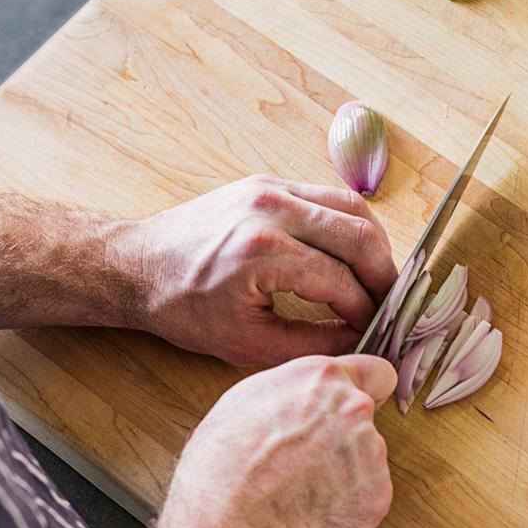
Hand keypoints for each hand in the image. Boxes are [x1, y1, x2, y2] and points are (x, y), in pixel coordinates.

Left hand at [117, 175, 396, 365]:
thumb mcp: (247, 342)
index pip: (342, 282)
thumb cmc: (183, 308)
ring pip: (351, 208)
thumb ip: (311, 343)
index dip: (367, 312)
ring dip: (373, 246)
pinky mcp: (267, 183)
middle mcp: (272, 210)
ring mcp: (271, 189)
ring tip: (375, 281)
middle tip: (389, 306)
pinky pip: (328, 198)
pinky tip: (349, 256)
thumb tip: (360, 342)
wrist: (137, 266)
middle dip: (384, 275)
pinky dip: (348, 226)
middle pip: (360, 235)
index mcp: (263, 253)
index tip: (377, 332)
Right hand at [155, 354, 396, 527]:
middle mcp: (355, 410)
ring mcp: (371, 455)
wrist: (233, 526)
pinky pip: (364, 501)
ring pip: (365, 463)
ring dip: (343, 476)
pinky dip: (344, 510)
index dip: (368, 390)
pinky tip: (309, 515)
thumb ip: (293, 395)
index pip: (377, 373)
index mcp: (323, 378)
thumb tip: (302, 405)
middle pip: (364, 422)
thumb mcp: (246, 401)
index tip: (359, 406)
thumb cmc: (224, 465)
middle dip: (343, 438)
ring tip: (298, 493)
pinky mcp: (376, 498)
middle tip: (304, 462)